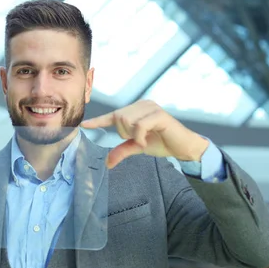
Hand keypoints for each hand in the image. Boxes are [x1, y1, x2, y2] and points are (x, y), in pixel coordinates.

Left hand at [81, 100, 208, 168]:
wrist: (183, 147)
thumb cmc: (162, 143)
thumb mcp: (138, 147)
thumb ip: (122, 151)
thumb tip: (107, 163)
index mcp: (136, 109)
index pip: (113, 115)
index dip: (98, 121)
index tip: (84, 126)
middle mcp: (142, 104)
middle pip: (118, 118)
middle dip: (124, 133)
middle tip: (139, 140)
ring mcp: (151, 107)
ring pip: (126, 120)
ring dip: (133, 135)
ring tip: (145, 139)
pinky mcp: (159, 114)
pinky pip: (139, 126)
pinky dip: (140, 137)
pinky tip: (147, 141)